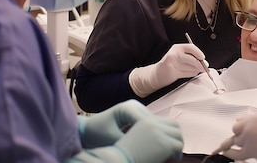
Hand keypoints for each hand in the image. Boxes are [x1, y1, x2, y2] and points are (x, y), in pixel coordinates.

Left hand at [68, 115, 182, 162]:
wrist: (88, 129)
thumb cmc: (96, 134)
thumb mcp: (112, 140)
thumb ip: (128, 143)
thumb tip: (144, 151)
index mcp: (128, 108)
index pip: (148, 121)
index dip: (156, 135)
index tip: (162, 149)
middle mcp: (135, 105)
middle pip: (155, 120)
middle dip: (161, 134)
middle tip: (167, 150)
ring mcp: (137, 109)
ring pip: (155, 122)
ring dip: (159, 134)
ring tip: (165, 149)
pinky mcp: (137, 115)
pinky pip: (150, 124)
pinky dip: (154, 134)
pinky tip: (157, 145)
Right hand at [116, 115, 182, 162]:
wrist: (117, 160)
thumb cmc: (123, 153)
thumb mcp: (135, 137)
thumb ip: (148, 134)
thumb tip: (163, 140)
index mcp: (145, 119)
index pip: (165, 121)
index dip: (169, 131)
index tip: (169, 141)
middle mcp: (153, 123)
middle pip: (175, 125)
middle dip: (176, 136)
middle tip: (175, 148)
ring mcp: (159, 132)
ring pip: (178, 136)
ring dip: (177, 145)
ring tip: (174, 155)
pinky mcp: (164, 143)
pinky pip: (178, 146)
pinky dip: (178, 154)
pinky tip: (173, 159)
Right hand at [129, 43, 206, 97]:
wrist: (157, 74)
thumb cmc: (171, 64)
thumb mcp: (180, 56)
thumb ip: (190, 57)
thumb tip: (204, 62)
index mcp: (177, 47)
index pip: (191, 47)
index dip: (199, 53)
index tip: (203, 58)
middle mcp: (174, 53)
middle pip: (192, 59)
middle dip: (200, 64)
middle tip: (205, 67)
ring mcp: (172, 63)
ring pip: (191, 67)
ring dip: (196, 70)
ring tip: (195, 70)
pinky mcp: (172, 71)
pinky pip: (187, 73)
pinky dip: (191, 74)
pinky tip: (188, 73)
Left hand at [223, 112, 256, 162]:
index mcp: (255, 117)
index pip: (241, 119)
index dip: (243, 124)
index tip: (244, 127)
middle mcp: (248, 126)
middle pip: (236, 129)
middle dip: (240, 133)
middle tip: (245, 137)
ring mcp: (247, 139)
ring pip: (236, 140)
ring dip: (239, 142)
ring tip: (236, 145)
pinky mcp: (248, 152)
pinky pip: (234, 153)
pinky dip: (230, 152)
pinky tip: (226, 152)